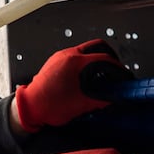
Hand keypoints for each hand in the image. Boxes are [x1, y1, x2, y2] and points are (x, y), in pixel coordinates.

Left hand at [13, 40, 128, 133]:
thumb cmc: (49, 106)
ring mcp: (60, 56)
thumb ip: (101, 100)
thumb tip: (114, 99)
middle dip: (110, 56)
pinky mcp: (56, 61)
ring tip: (103, 74)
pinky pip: (76, 55)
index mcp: (75, 62)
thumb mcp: (81, 105)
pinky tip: (88, 76)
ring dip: (97, 59)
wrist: (29, 107)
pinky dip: (86, 62)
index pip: (105, 58)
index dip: (118, 67)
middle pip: (98, 46)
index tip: (123, 75)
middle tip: (116, 69)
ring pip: (86, 50)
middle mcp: (68, 55)